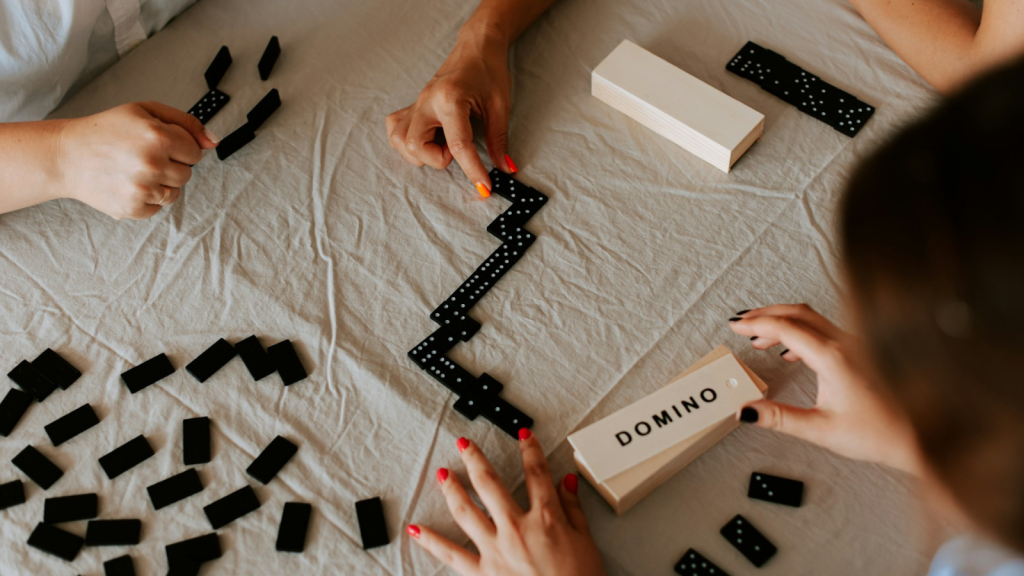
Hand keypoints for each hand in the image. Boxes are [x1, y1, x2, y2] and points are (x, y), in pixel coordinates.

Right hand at [57, 101, 217, 219]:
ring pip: (174, 194)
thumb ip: (185, 123)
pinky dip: (146, 199)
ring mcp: (143, 189)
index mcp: (159, 137)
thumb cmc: (107, 130)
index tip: (159, 144)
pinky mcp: (133, 208)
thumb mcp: (146, 111)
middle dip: (170, 165)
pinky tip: (127, 184)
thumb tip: (213, 142)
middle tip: (142, 156)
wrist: (66, 155)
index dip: (179, 147)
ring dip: (160, 184)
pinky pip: (157, 208)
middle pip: (187, 174)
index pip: (195, 152)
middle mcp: (152, 164)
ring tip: (134, 170)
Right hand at [386, 24, 514, 196]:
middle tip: (456, 150)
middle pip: (416, 146)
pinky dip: (405, 142)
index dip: (472, 170)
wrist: (475, 47)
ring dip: (420, 153)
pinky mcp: (412, 106)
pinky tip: (426, 139)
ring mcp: (416, 104)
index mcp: (451, 99)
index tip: (483, 187)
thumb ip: (499, 140)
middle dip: (437, 159)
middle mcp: (427, 102)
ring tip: (442, 143)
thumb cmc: (488, 71)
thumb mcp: (499, 106)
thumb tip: (505, 168)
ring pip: (399, 141)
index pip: (459, 145)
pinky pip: (395, 129)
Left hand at [409, 431, 606, 575]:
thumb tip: (567, 481)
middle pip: (490, 484)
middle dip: (475, 460)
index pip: (537, 473)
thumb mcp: (586, 541)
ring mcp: (495, 549)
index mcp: (545, 517)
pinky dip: (430, 541)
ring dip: (452, 489)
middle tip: (464, 445)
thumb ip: (573, 508)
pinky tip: (415, 529)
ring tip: (443, 474)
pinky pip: (451, 553)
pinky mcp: (482, 572)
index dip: (531, 450)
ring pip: (466, 511)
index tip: (524, 437)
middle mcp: (516, 527)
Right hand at [728, 304, 923, 474]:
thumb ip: (780, 418)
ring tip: (759, 338)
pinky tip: (790, 352)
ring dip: (782, 322)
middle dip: (765, 315)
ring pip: (811, 318)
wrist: (918, 437)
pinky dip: (800, 333)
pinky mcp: (860, 351)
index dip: (756, 325)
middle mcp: (845, 344)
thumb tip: (747, 411)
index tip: (735, 328)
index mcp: (833, 358)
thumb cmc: (878, 434)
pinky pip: (823, 330)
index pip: (785, 329)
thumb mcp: (820, 429)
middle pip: (797, 313)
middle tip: (741, 324)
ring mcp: (855, 344)